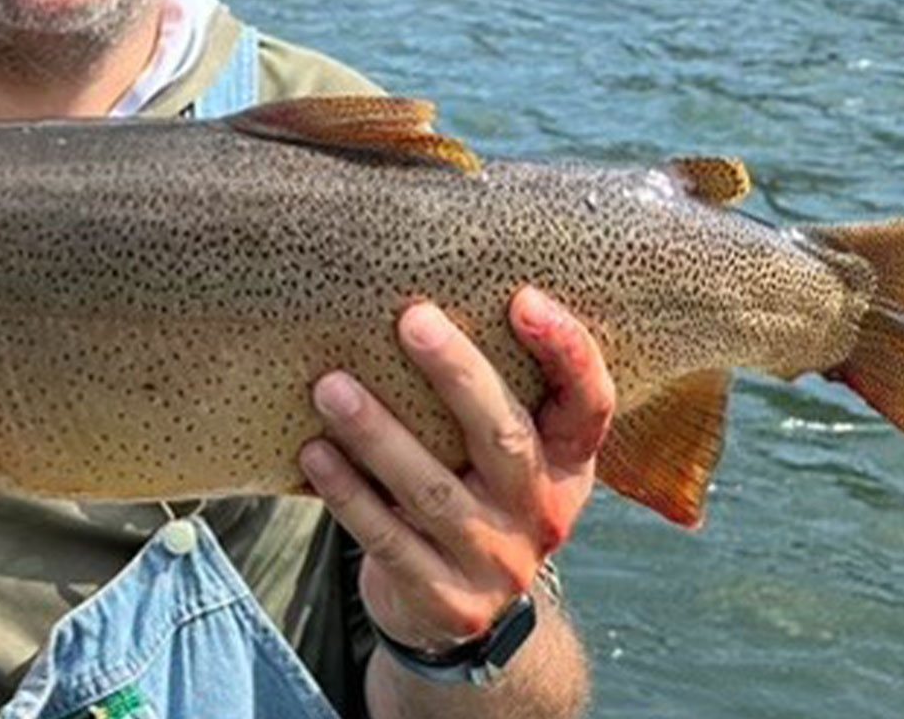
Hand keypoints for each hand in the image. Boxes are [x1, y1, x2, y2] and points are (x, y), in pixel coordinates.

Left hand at [299, 287, 613, 651]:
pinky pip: (389, 539)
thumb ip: (484, 393)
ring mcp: (498, 563)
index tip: (523, 297)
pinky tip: (315, 453)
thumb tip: (414, 291)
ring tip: (330, 386)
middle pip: (507, 439)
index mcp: (566, 463)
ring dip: (379, 434)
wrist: (455, 614)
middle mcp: (543, 514)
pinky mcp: (447, 602)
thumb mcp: (500, 453)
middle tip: (410, 318)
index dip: (567, 352)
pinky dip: (348, 494)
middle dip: (458, 375)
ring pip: (434, 493)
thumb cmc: (468, 493)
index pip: (588, 404)